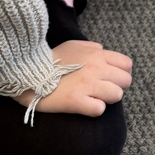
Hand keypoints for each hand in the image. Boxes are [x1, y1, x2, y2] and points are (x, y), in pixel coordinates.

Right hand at [14, 41, 132, 116]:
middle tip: (102, 90)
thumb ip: (91, 47)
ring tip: (93, 98)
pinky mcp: (76, 101)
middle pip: (125, 81)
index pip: (126, 64)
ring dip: (107, 99)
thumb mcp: (73, 45)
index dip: (121, 73)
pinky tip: (84, 106)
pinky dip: (94, 109)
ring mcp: (87, 85)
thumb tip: (102, 50)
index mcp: (97, 54)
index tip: (111, 78)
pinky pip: (99, 109)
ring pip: (117, 95)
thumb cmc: (51, 59)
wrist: (28, 72)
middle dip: (116, 87)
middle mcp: (96, 68)